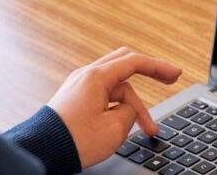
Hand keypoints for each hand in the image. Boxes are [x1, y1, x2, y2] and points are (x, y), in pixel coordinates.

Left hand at [47, 47, 181, 168]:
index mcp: (96, 77)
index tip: (176, 74)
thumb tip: (127, 109)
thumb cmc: (73, 141)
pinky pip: (103, 95)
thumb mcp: (115, 128)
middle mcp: (85, 76)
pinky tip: (124, 122)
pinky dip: (118, 106)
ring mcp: (78, 86)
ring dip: (133, 104)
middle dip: (149, 73)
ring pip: (116, 86)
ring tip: (145, 128)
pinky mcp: (74, 99)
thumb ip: (129, 112)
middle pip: (125, 63)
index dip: (159, 67)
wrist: (41, 153)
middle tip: (168, 80)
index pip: (135, 62)